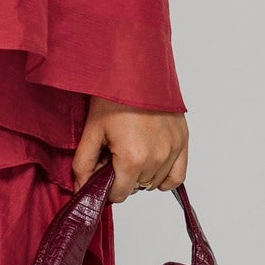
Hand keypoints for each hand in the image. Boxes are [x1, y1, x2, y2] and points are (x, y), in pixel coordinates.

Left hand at [71, 96, 188, 201]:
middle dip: (122, 177)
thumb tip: (82, 190)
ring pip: (154, 182)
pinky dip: (165, 177)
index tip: (101, 172)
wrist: (136, 70)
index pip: (119, 194)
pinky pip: (177, 176)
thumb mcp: (92, 131)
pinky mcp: (183, 141)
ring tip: (131, 151)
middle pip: (136, 187)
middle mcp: (156, 158)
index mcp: (132, 159)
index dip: (106, 188)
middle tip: (113, 154)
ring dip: (141, 175)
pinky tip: (151, 166)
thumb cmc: (113, 97)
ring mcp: (172, 150)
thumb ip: (83, 165)